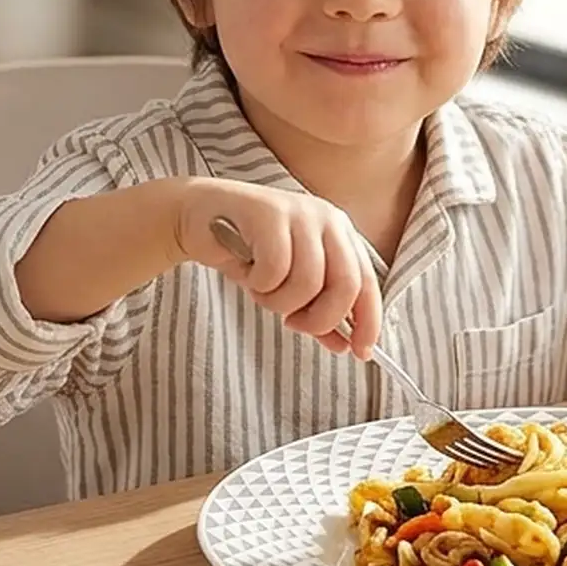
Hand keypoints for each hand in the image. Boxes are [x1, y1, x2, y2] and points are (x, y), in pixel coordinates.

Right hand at [172, 179, 382, 357]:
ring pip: (308, 283)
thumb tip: (346, 345)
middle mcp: (327, 220)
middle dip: (320, 318)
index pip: (367, 283)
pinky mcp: (270, 214)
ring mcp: (300, 214)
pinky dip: (259, 284)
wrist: (198, 217)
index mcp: (340, 234)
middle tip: (292, 323)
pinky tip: (248, 272)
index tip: (359, 352)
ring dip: (279, 302)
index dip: (368, 322)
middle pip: (346, 285)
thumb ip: (319, 312)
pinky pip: (275, 271)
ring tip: (262, 291)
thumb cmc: (248, 252)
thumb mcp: (289, 287)